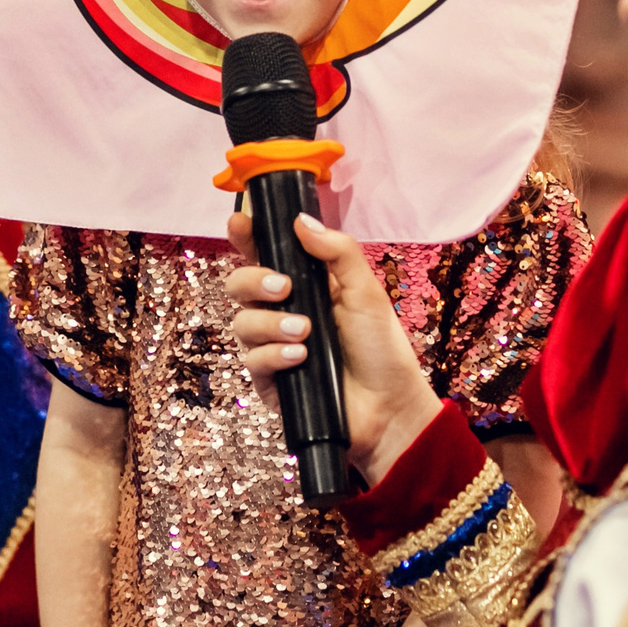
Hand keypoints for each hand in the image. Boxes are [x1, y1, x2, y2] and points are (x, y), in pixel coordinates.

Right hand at [225, 210, 439, 484]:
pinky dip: (273, 355)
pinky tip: (299, 358)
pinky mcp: (270, 381)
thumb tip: (300, 219)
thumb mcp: (366, 292)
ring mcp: (273, 347)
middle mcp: (283, 312)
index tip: (239, 221)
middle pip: (239, 285)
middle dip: (253, 281)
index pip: (265, 254)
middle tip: (282, 287)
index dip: (246, 236)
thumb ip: (337, 252)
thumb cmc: (381, 348)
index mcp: (305, 285)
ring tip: (304, 333)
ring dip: (270, 324)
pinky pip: (251, 360)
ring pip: (242, 323)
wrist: (388, 406)